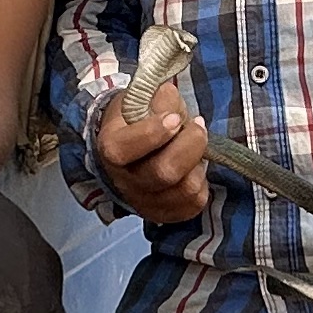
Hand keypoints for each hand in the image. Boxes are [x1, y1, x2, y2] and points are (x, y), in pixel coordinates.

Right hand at [92, 82, 212, 226]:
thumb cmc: (139, 118)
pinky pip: (195, 203)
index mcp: (111, 147)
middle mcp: (123, 180)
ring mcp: (143, 201)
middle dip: (190, 145)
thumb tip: (173, 106)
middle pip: (164, 173)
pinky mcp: (163, 213)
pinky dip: (202, 181)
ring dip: (199, 162)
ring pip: (186, 189)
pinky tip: (193, 166)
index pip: (123, 150)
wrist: (134, 144)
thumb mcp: (143, 98)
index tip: (174, 118)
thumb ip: (159, 98)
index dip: (153, 133)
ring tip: (194, 146)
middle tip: (198, 125)